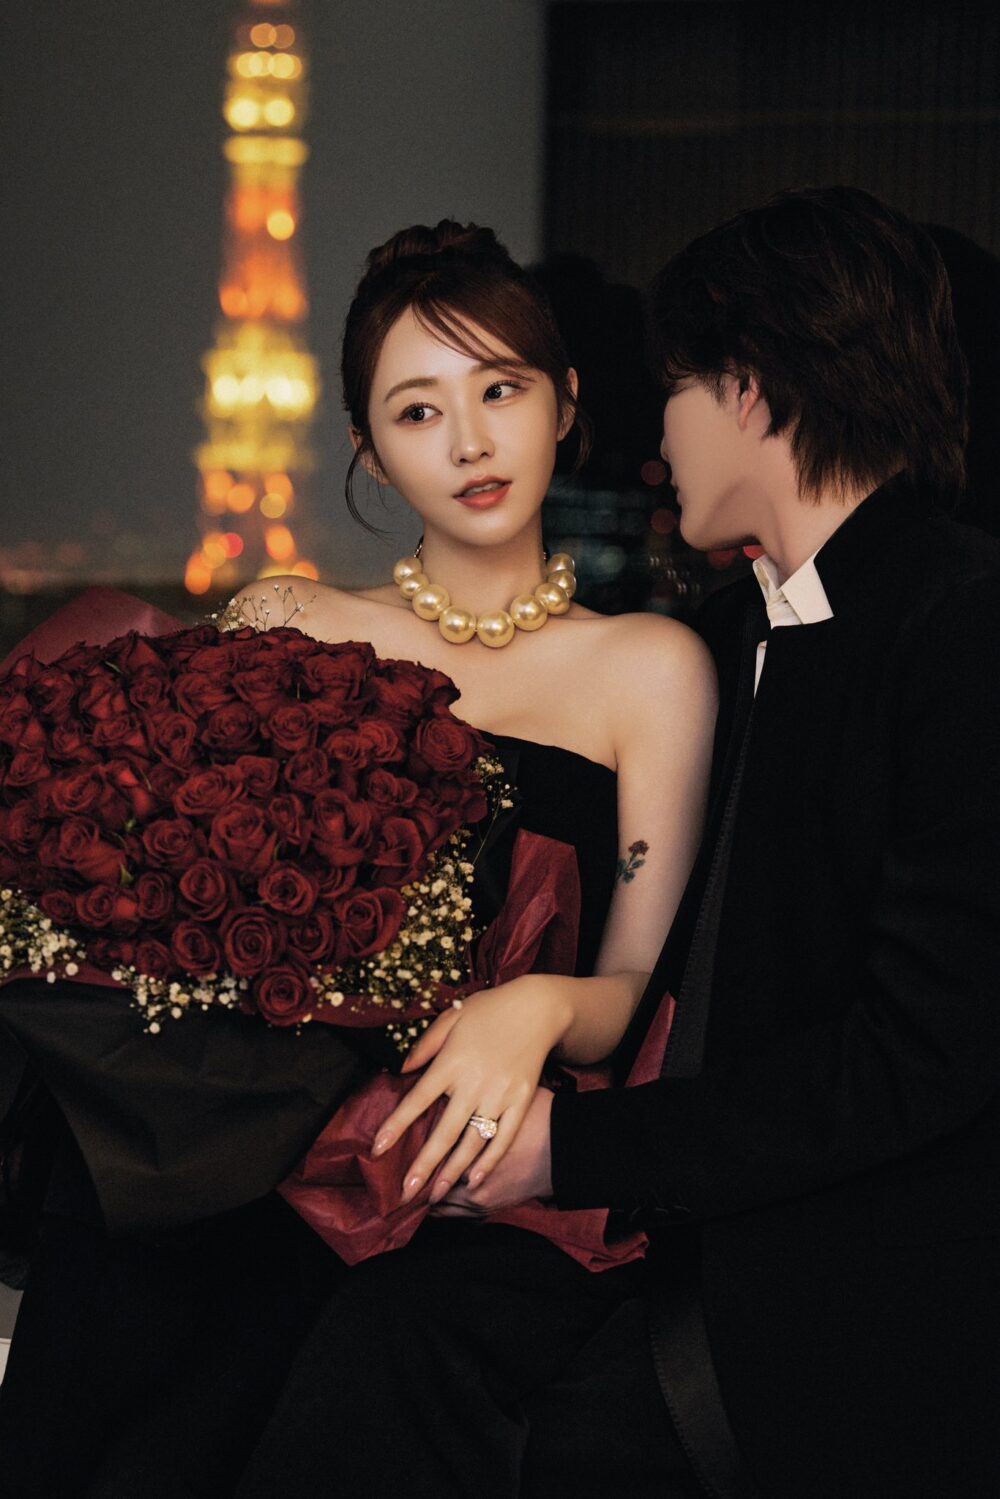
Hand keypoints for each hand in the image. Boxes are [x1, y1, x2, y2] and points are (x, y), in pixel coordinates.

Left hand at [370, 977, 570, 1204]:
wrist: (538, 1008)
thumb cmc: (490, 1009)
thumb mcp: (452, 1016)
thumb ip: (425, 1045)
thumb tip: (401, 1070)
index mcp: (452, 1061)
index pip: (418, 1100)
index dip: (396, 1126)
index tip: (377, 1149)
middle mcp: (474, 1082)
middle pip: (444, 1131)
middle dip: (423, 1165)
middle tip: (405, 1193)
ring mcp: (500, 1095)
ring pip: (473, 1142)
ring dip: (452, 1172)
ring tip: (435, 1196)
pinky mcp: (521, 1101)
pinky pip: (504, 1137)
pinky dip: (490, 1161)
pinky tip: (475, 1180)